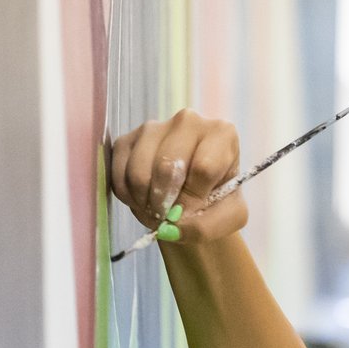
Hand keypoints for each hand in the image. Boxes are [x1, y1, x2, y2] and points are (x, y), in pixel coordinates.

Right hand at [108, 110, 248, 247]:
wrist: (191, 199)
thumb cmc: (215, 201)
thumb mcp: (230, 217)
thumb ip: (208, 225)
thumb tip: (172, 226)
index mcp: (222, 134)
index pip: (202, 167)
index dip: (192, 199)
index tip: (190, 212)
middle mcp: (188, 122)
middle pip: (166, 167)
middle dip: (164, 203)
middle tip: (167, 216)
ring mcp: (154, 128)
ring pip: (139, 173)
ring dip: (144, 203)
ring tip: (156, 211)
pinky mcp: (126, 140)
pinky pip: (119, 175)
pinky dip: (129, 197)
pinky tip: (142, 200)